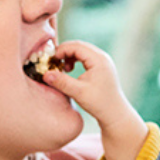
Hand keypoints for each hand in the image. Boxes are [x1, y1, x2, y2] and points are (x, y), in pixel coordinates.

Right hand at [42, 40, 146, 159]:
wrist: (114, 113)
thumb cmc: (99, 103)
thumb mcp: (78, 92)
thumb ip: (62, 82)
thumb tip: (45, 75)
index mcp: (98, 60)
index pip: (76, 46)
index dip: (62, 50)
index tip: (51, 60)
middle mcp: (102, 57)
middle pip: (79, 46)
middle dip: (64, 52)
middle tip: (53, 62)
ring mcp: (103, 61)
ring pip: (82, 50)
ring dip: (69, 56)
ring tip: (64, 69)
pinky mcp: (101, 66)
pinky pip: (85, 57)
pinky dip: (75, 60)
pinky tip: (70, 70)